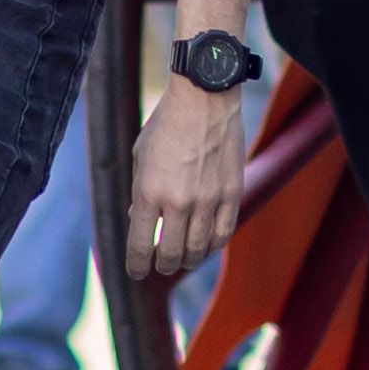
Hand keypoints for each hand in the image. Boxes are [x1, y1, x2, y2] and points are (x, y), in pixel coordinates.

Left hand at [130, 73, 249, 277]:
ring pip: (198, 249)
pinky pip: (223, 233)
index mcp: (148, 191)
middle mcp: (178, 201)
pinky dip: (212, 245)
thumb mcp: (140, 156)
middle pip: (170, 254)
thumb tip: (138, 221)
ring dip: (188, 259)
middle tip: (161, 264)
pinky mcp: (232, 193)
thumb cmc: (167, 124)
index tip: (137, 273)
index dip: (136, 267)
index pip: (140, 246)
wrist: (205, 97)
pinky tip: (206, 244)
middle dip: (162, 265)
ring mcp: (208, 199)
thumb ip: (139, 192)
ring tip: (183, 257)